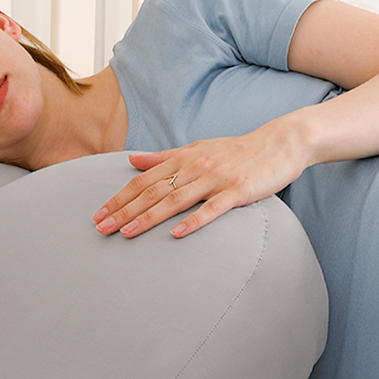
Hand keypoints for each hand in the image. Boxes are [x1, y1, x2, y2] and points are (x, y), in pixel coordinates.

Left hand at [92, 119, 309, 237]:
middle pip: (152, 192)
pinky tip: (176, 234)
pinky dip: (193, 221)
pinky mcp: (237, 190)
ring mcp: (215, 179)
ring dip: (148, 218)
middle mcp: (194, 167)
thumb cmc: (235, 150)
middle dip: (123, 211)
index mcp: (182, 159)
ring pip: (175, 200)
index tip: (98, 214)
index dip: (118, 198)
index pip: (142, 181)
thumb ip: (162, 157)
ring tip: (126, 233)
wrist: (280, 143)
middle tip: (100, 229)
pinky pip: (212, 208)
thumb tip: (131, 161)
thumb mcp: (196, 149)